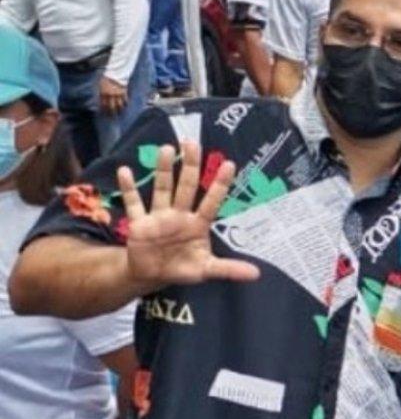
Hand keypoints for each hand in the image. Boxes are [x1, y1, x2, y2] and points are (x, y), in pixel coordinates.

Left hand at [99, 76, 127, 115]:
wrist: (115, 74)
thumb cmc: (106, 79)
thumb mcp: (101, 85)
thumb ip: (101, 93)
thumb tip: (101, 99)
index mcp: (104, 93)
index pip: (103, 104)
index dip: (104, 109)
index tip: (104, 113)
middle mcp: (111, 95)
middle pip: (111, 106)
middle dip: (111, 112)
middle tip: (111, 117)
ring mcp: (118, 94)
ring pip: (119, 104)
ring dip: (119, 109)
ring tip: (119, 113)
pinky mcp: (123, 92)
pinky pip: (125, 99)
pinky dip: (125, 103)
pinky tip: (125, 106)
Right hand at [117, 141, 259, 293]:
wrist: (152, 275)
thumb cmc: (183, 267)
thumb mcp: (206, 269)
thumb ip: (228, 269)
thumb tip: (256, 275)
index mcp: (198, 224)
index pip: (211, 201)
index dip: (220, 185)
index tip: (230, 164)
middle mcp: (180, 215)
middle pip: (186, 187)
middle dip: (190, 166)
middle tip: (193, 143)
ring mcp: (159, 217)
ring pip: (162, 189)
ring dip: (163, 170)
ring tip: (167, 149)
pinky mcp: (139, 224)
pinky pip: (134, 204)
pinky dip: (129, 189)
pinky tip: (125, 170)